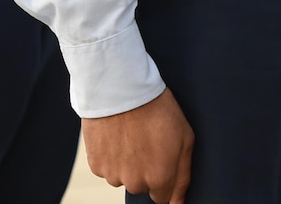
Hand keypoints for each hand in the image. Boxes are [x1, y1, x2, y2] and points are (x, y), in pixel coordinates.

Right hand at [81, 88, 193, 202]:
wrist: (121, 88)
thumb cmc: (157, 109)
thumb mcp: (184, 138)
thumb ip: (183, 177)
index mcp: (159, 178)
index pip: (162, 197)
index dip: (162, 175)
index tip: (159, 158)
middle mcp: (135, 182)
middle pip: (141, 187)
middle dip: (144, 170)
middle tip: (145, 140)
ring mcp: (113, 174)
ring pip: (122, 177)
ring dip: (125, 163)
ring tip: (129, 134)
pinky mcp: (96, 164)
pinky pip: (105, 168)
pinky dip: (109, 156)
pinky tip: (115, 135)